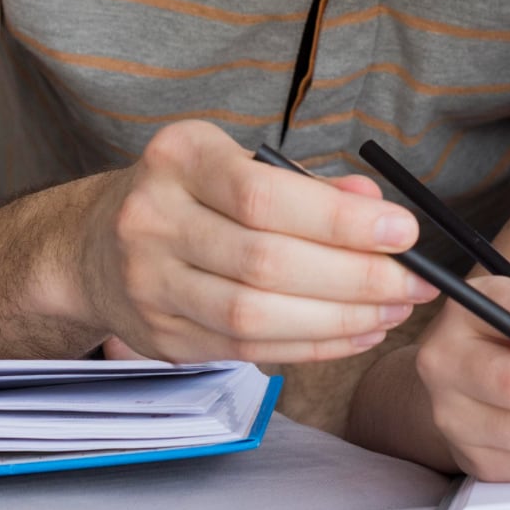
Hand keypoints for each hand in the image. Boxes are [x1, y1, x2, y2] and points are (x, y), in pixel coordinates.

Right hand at [72, 120, 436, 363]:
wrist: (93, 244)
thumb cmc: (193, 193)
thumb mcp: (240, 163)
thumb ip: (310, 186)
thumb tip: (378, 206)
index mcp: (179, 159)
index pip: (265, 194)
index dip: (341, 220)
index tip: (405, 231)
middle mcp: (153, 220)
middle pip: (265, 261)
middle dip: (356, 277)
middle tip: (416, 281)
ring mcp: (149, 285)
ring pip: (254, 316)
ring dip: (340, 319)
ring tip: (394, 310)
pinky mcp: (161, 337)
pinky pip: (247, 350)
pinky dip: (312, 345)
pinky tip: (358, 332)